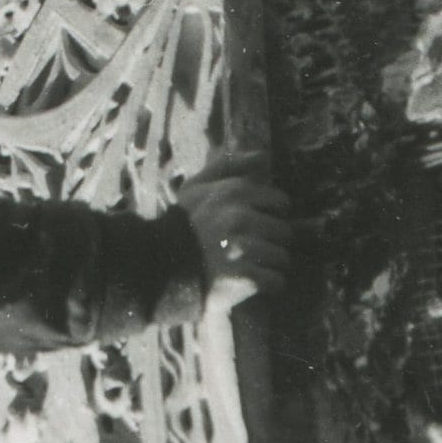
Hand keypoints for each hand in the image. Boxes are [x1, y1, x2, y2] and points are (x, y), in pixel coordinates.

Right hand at [174, 151, 292, 312]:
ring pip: (282, 258)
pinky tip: (247, 283)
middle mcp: (241, 218)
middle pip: (284, 232)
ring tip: (244, 268)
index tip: (251, 226)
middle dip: (269, 242)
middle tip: (246, 250)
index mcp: (234, 193)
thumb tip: (264, 156)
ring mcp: (244, 250)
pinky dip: (266, 286)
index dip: (268, 214)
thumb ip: (229, 166)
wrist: (156, 269)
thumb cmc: (180, 226)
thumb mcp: (195, 188)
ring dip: (268, 265)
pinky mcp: (245, 279)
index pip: (279, 202)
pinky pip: (276, 282)